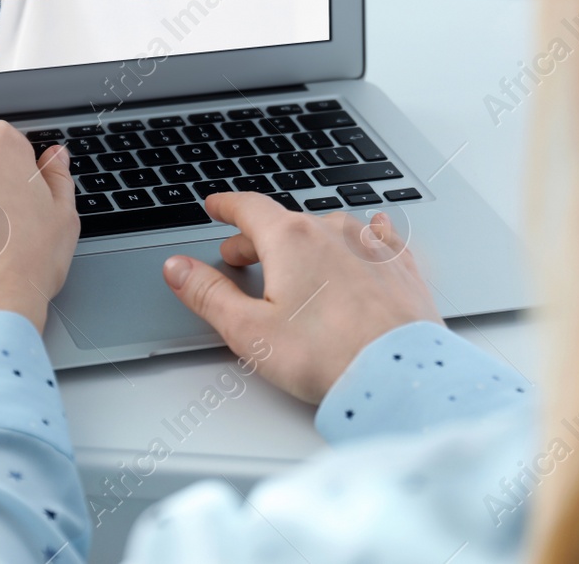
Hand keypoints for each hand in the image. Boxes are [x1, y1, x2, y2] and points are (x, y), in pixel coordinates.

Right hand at [163, 194, 439, 403]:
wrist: (399, 373)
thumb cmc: (327, 356)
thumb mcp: (248, 330)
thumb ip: (208, 294)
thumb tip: (177, 269)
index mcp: (291, 240)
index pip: (249, 208)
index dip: (227, 206)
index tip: (216, 206)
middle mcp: (332, 232)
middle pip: (285, 223)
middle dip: (258, 237)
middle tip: (240, 255)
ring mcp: (370, 246)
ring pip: (329, 229)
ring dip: (305, 241)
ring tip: (295, 259)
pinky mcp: (400, 267)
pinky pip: (378, 237)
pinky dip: (364, 236)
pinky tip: (370, 232)